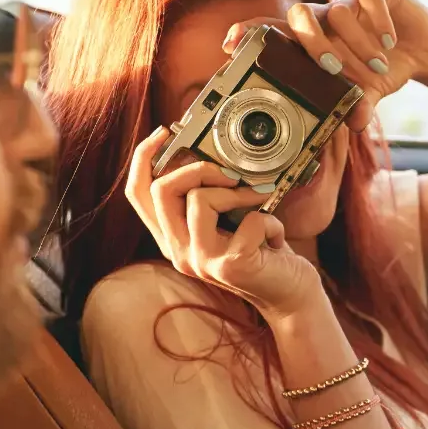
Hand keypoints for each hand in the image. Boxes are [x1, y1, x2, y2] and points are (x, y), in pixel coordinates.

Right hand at [124, 128, 322, 318]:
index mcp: (173, 238)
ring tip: (258, 205)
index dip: (143, 158)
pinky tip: (275, 239)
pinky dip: (271, 222)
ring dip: (237, 193)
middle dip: (197, 168)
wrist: (290, 294)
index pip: (138, 194)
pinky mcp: (231, 265)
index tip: (164, 134)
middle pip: (161, 190)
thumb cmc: (262, 253)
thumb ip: (209, 198)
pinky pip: (249, 220)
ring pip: (199, 199)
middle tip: (229, 175)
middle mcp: (179, 252)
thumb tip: (206, 154)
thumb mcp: (227, 221)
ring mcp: (202, 261)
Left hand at [222, 0, 427, 131]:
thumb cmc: (383, 69)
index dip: (250, 33)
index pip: (275, 31)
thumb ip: (359, 105)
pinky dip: (378, 21)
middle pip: (301, 13)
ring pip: (341, 11)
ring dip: (359, 44)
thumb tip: (355, 124)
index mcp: (314, 39)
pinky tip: (389, 40)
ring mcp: (352, 1)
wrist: (424, 47)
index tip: (229, 44)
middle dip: (312, 41)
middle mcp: (328, 16)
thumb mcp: (370, 92)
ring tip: (378, 65)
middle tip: (331, 68)